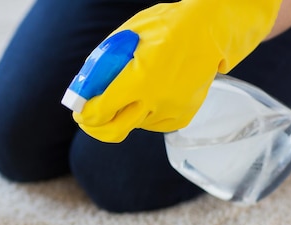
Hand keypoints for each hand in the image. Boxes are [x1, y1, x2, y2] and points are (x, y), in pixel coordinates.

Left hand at [73, 0, 282, 142]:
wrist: (211, 31)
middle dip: (95, 127)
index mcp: (139, 78)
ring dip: (122, 114)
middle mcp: (155, 100)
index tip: (79, 110)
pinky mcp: (181, 117)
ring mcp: (170, 111)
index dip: (84, 114)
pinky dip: (143, 114)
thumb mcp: (126, 37)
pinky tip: (149, 94)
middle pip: (113, 131)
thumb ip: (102, 65)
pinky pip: (151, 124)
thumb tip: (83, 89)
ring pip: (132, 126)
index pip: (100, 111)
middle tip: (89, 118)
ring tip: (130, 91)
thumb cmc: (165, 27)